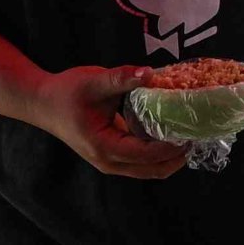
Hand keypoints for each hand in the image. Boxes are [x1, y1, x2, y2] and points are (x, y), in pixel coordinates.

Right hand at [38, 65, 189, 179]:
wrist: (44, 104)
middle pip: (154, 170)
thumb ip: (122, 79)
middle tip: (199, 135)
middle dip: (179, 157)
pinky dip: (160, 154)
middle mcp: (110, 162)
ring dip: (172, 158)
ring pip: (150, 170)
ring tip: (191, 137)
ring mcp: (112, 163)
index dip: (172, 145)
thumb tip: (149, 73)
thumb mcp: (94, 82)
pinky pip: (143, 163)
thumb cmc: (66, 93)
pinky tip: (173, 135)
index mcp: (105, 147)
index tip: (192, 130)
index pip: (147, 154)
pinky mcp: (114, 158)